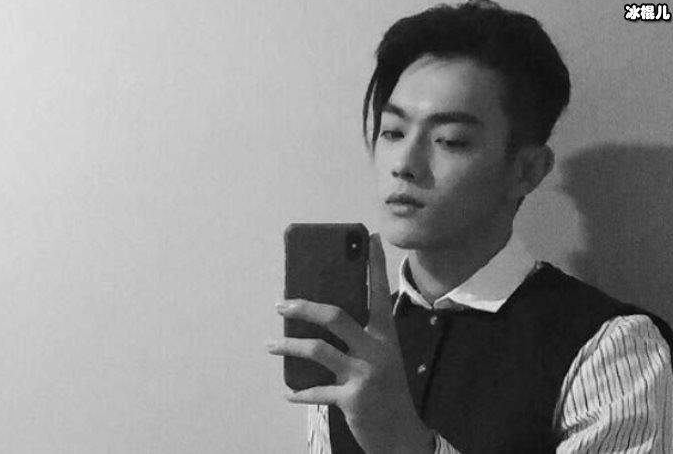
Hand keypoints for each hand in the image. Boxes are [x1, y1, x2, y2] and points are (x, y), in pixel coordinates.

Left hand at [267, 234, 433, 453]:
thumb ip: (361, 336)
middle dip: (304, 307)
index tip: (371, 239)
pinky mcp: (353, 398)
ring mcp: (365, 373)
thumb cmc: (387, 388)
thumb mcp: (382, 356)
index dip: (375, 265)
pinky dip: (299, 392)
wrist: (402, 434)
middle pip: (335, 316)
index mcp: (385, 334)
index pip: (380, 292)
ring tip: (270, 345)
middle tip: (281, 304)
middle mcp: (376, 348)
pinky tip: (287, 392)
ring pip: (318, 350)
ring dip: (289, 346)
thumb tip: (323, 314)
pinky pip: (317, 391)